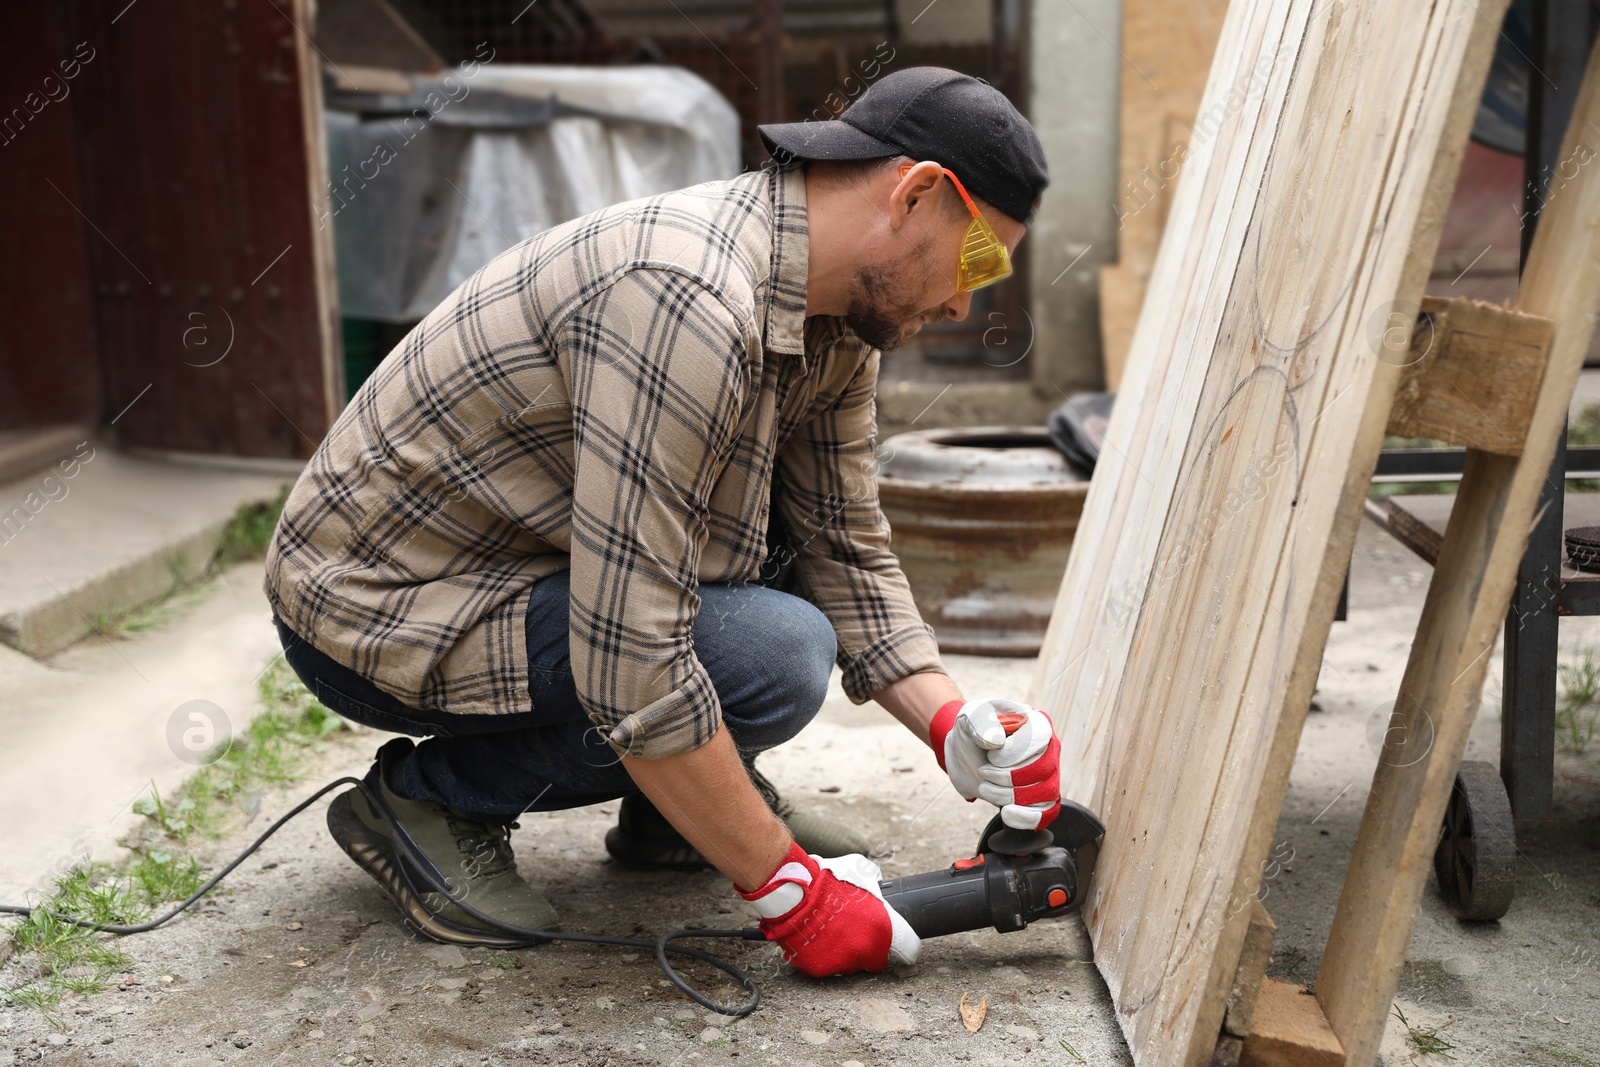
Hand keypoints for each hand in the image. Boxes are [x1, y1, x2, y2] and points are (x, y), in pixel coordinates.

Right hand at [737, 841, 920, 976]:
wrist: (794, 893)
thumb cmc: (829, 880)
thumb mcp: (860, 869)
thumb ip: (875, 879)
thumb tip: (877, 882)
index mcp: (884, 929)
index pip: (909, 950)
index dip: (905, 945)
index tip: (899, 944)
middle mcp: (867, 951)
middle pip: (877, 959)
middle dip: (869, 947)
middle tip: (854, 930)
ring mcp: (843, 964)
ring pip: (851, 965)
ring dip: (845, 952)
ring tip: (830, 930)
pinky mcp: (820, 970)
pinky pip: (826, 966)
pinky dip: (822, 955)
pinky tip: (816, 938)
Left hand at [929, 698, 1060, 830]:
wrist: (965, 754)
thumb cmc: (973, 730)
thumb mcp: (970, 716)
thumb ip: (981, 720)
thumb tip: (997, 741)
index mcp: (1038, 723)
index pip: (1040, 738)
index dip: (1014, 752)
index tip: (991, 754)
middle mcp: (1050, 748)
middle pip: (1043, 769)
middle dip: (1007, 776)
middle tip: (983, 771)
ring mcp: (1049, 773)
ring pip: (1046, 793)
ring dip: (1010, 796)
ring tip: (986, 788)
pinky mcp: (1041, 797)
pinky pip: (1048, 813)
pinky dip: (1027, 818)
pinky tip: (1006, 813)